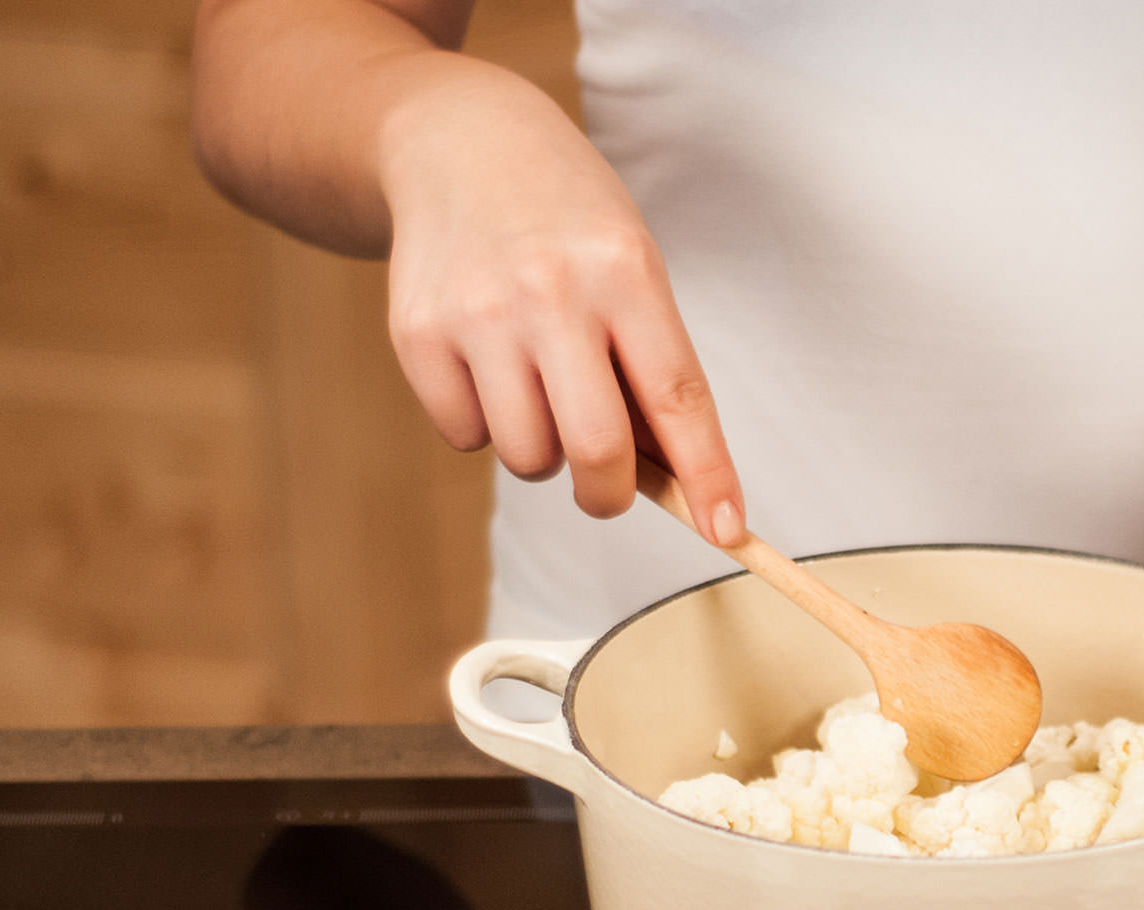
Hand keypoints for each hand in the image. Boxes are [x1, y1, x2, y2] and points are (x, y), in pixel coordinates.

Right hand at [378, 71, 743, 542]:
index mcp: (625, 270)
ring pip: (527, 456)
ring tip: (539, 389)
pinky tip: (485, 364)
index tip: (727, 532)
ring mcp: (478, 312)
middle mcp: (551, 291)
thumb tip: (676, 486)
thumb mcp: (632, 266)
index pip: (676, 397)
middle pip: (596, 448)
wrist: (459, 142)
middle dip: (610, 494)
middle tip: (609, 489)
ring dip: (543, 452)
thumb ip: (651, 367)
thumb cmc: (570, 225)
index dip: (706, 475)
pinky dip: (483, 424)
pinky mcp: (416, 332)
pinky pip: (465, 436)